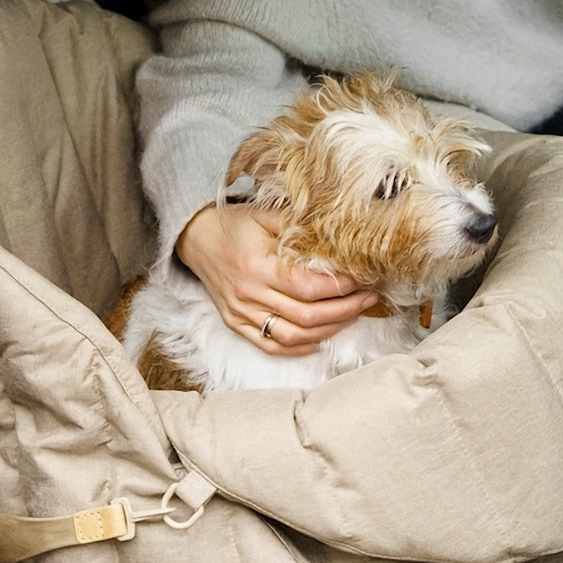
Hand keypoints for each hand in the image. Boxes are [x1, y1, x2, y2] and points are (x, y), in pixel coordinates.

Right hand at [176, 204, 378, 354]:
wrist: (194, 237)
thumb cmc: (233, 224)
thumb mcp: (266, 214)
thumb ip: (300, 226)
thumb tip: (340, 236)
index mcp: (258, 265)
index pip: (308, 286)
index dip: (340, 287)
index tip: (362, 278)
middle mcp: (250, 294)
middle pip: (307, 315)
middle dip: (345, 309)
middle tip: (368, 298)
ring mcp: (242, 313)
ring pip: (294, 336)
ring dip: (329, 330)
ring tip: (351, 315)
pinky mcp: (236, 323)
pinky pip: (271, 345)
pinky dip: (300, 348)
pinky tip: (321, 339)